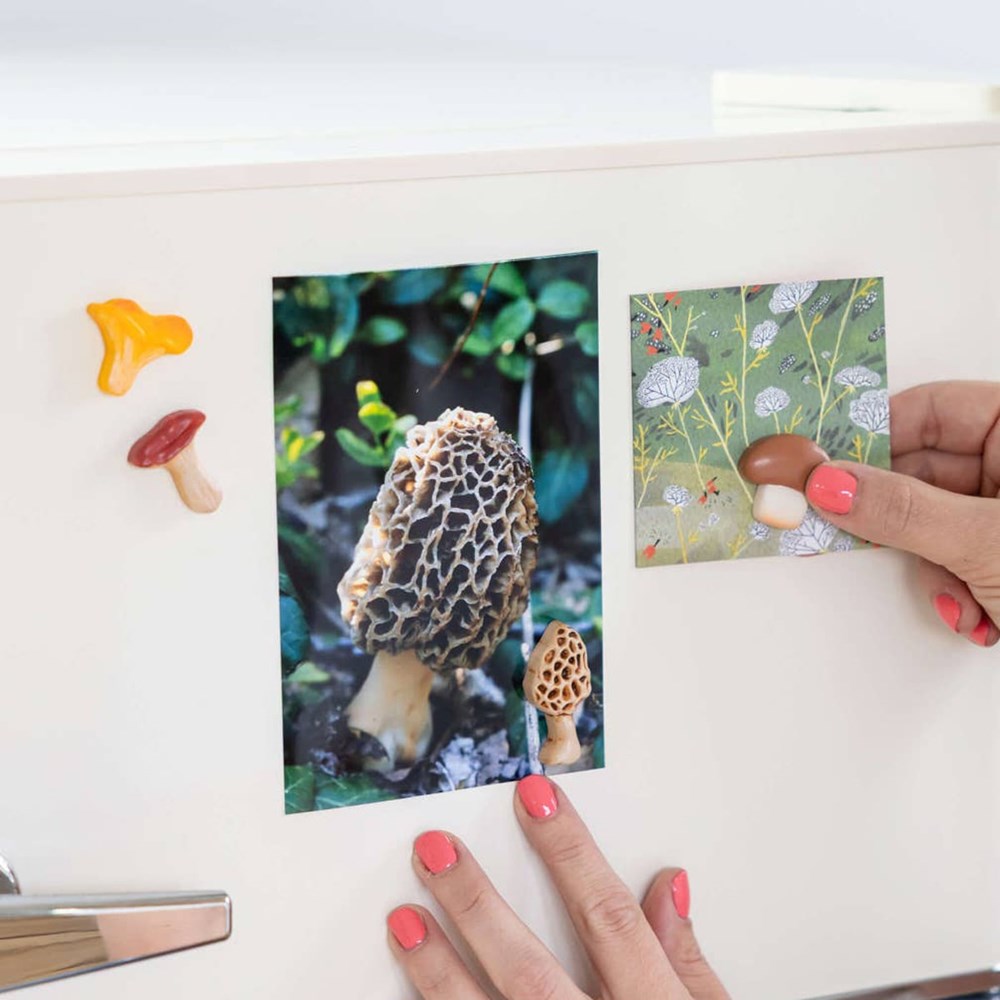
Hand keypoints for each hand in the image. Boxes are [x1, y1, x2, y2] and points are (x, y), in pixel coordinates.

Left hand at [386, 775, 729, 999]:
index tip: (535, 798)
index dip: (569, 853)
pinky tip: (410, 997)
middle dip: (476, 905)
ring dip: (439, 973)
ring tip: (404, 919)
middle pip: (526, 969)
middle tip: (434, 851)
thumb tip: (669, 886)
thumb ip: (689, 965)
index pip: (606, 919)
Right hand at [805, 381, 999, 646]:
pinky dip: (956, 588)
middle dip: (899, 521)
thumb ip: (902, 510)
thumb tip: (829, 484)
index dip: (870, 435)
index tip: (821, 464)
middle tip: (846, 534)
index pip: (930, 408)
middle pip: (922, 470)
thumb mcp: (989, 542)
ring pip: (932, 520)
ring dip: (931, 568)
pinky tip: (980, 615)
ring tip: (960, 600)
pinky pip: (954, 554)